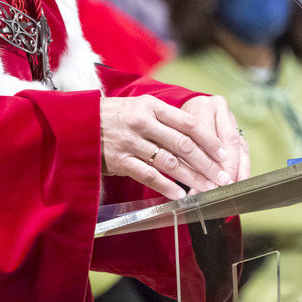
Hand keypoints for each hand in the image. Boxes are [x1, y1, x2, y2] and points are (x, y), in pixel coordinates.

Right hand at [99, 94, 248, 200]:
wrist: (77, 123)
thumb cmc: (114, 116)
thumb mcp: (139, 106)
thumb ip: (166, 117)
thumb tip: (197, 133)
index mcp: (151, 106)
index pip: (188, 123)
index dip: (209, 140)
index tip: (224, 154)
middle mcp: (143, 123)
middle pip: (183, 145)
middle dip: (206, 163)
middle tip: (222, 177)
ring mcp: (131, 143)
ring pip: (169, 162)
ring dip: (192, 178)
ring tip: (208, 189)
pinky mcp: (120, 161)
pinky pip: (149, 176)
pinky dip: (166, 187)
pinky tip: (180, 195)